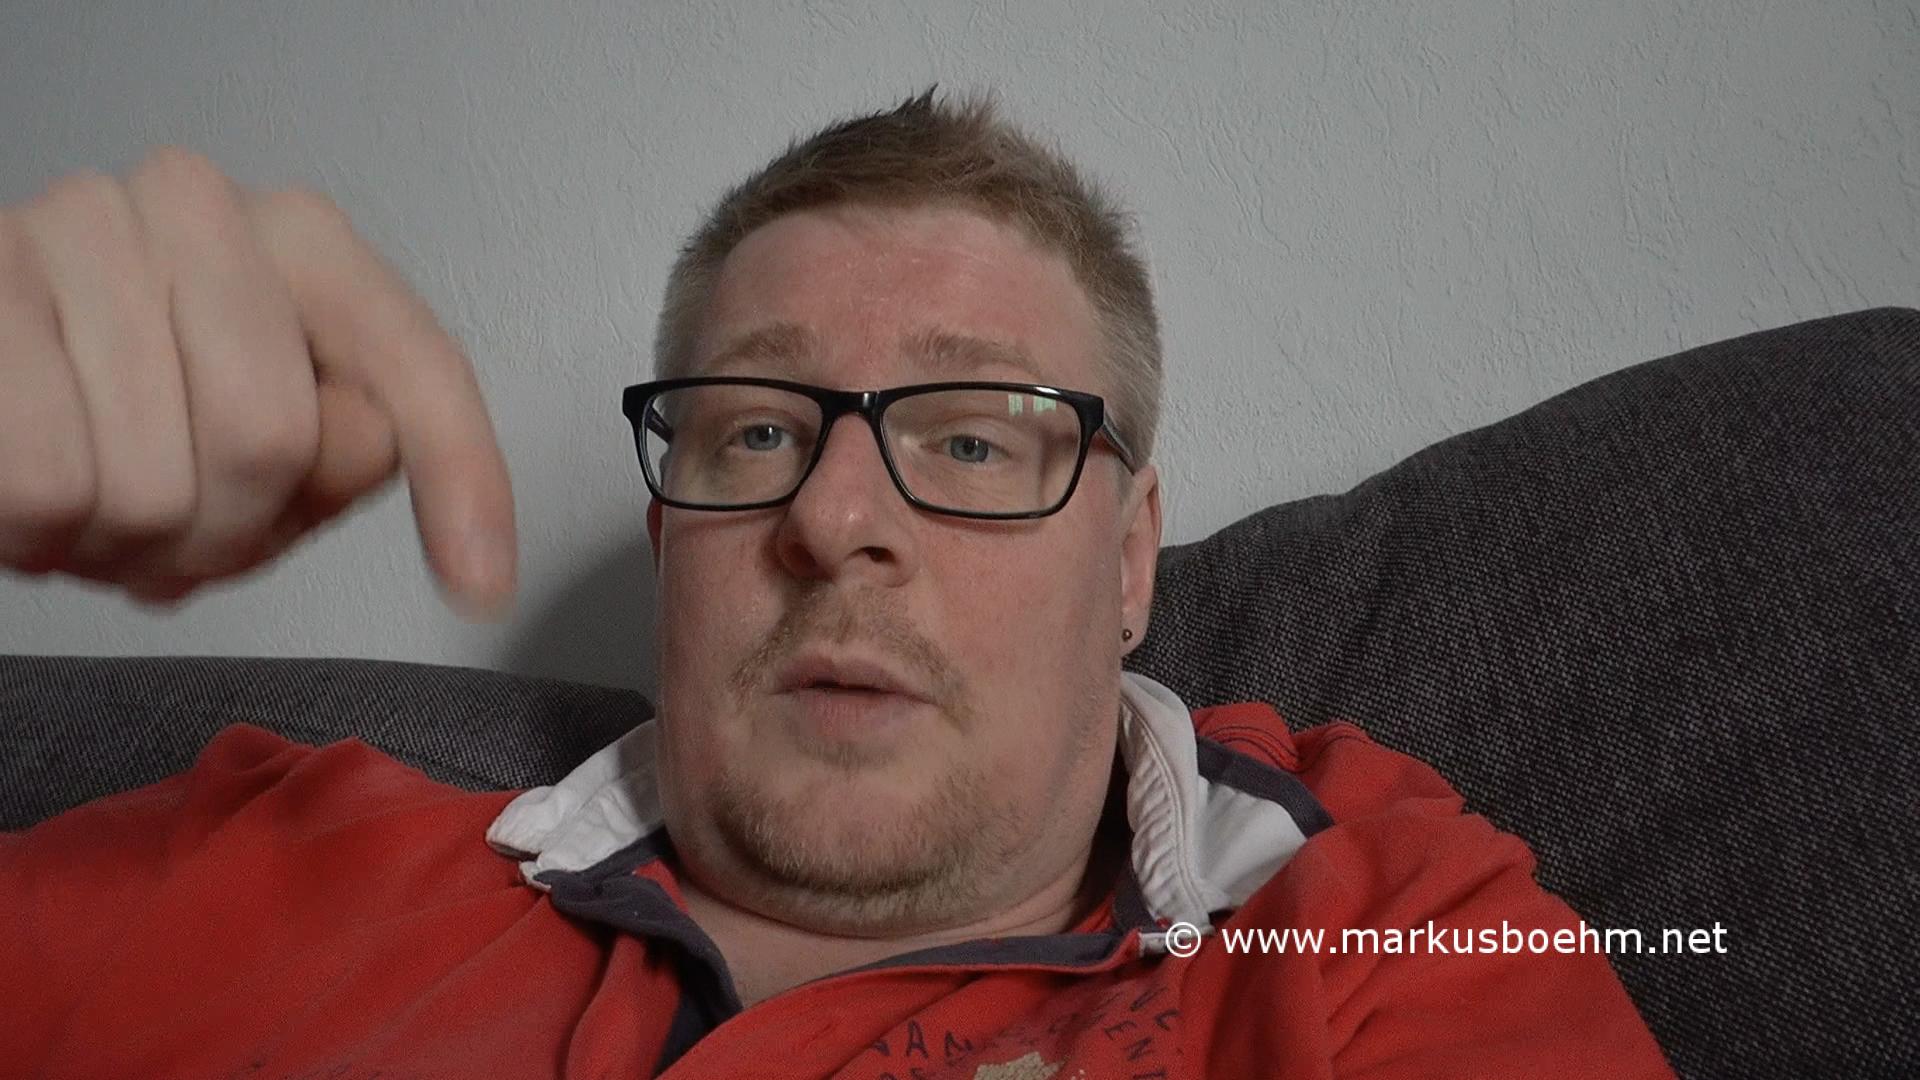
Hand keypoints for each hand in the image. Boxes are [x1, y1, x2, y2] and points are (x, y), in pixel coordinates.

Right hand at [0, 146, 515, 618]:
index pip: (413, 365)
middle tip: (180, 530)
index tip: (483, 583)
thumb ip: (346, 448)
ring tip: (100, 504)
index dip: (460, 480)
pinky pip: (45, 481)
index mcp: (299, 240)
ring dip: (123, 542)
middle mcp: (194, 206)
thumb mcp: (266, 441)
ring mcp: (74, 229)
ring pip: (150, 481)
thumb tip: (363, 447)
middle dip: (226, 531)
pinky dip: (38, 531)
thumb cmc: (124, 401)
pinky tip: (35, 495)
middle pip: (270, 439)